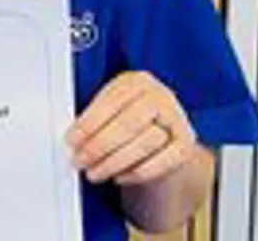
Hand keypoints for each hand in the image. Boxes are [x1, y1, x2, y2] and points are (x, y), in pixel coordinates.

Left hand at [66, 71, 196, 185]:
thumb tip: (71, 138)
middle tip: (80, 160)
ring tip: (94, 172)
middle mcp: (160, 95)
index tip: (72, 140)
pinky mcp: (185, 145)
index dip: (89, 122)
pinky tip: (118, 177)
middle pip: (128, 123)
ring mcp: (176, 120)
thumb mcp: (110, 109)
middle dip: (99, 145)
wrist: (160, 137)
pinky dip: (137, 173)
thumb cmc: (125, 120)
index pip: (112, 100)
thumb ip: (93, 119)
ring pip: (145, 143)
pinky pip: (162, 162)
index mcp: (137, 81)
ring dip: (114, 162)